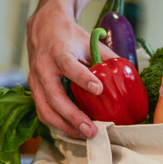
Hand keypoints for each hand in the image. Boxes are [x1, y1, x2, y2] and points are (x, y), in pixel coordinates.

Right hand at [26, 5, 116, 138]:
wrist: (43, 28)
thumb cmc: (69, 37)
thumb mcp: (88, 42)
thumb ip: (106, 59)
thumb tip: (128, 76)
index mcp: (58, 52)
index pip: (69, 65)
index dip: (83, 78)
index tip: (98, 90)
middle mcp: (43, 67)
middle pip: (55, 96)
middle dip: (73, 116)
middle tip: (92, 130)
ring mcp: (36, 81)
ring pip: (46, 110)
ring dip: (65, 126)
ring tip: (85, 135)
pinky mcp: (35, 91)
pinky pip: (44, 112)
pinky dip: (59, 124)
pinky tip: (74, 130)